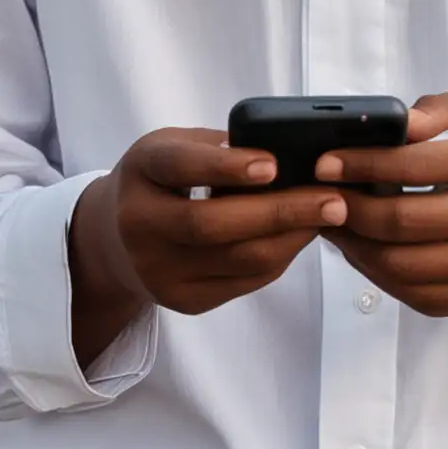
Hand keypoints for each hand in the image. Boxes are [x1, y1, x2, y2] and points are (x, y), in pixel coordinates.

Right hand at [76, 127, 349, 318]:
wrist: (114, 242)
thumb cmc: (158, 179)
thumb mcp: (171, 147)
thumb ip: (216, 147)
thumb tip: (286, 151)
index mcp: (141, 172)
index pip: (180, 167)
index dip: (225, 167)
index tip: (273, 163)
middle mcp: (141, 225)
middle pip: (213, 225)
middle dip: (281, 211)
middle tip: (333, 199)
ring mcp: (160, 271)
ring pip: (238, 259)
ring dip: (292, 237)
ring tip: (330, 214)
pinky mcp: (184, 301)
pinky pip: (244, 281)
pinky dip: (280, 256)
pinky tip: (302, 235)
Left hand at [312, 91, 447, 323]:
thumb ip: (439, 109)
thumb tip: (393, 124)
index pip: (413, 167)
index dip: (360, 165)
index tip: (323, 162)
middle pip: (402, 223)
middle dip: (348, 210)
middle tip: (317, 196)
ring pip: (403, 267)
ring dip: (355, 247)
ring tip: (332, 224)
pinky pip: (419, 295)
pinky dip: (380, 276)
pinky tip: (362, 250)